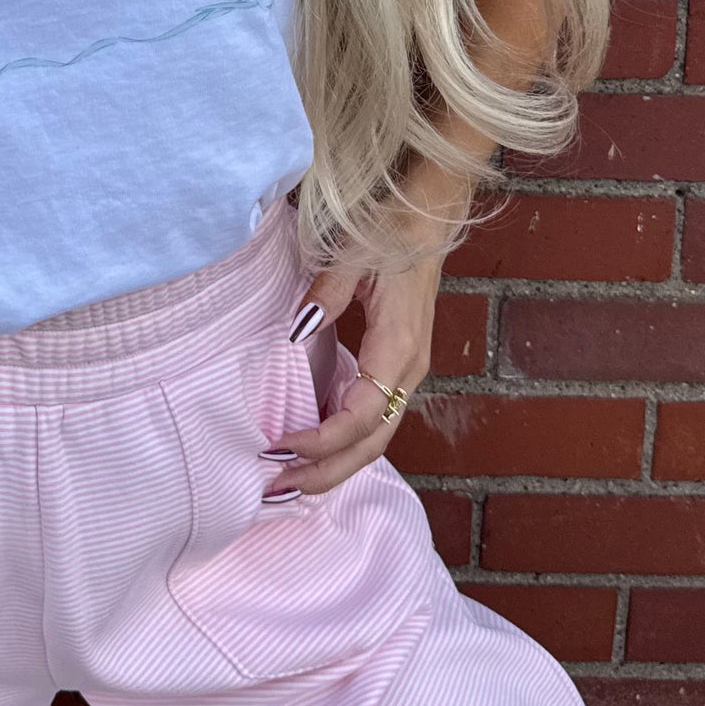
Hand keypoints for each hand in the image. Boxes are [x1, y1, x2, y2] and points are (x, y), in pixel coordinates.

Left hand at [264, 155, 474, 499]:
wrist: (429, 215)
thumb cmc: (391, 230)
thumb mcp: (354, 254)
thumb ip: (326, 294)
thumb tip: (295, 333)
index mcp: (399, 349)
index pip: (360, 416)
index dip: (320, 440)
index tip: (278, 446)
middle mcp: (409, 370)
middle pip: (371, 445)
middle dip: (325, 473)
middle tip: (275, 490)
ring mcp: (407, 372)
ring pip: (375, 439)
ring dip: (333, 466)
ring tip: (288, 484)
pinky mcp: (398, 366)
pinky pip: (373, 420)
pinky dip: (343, 445)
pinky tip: (312, 451)